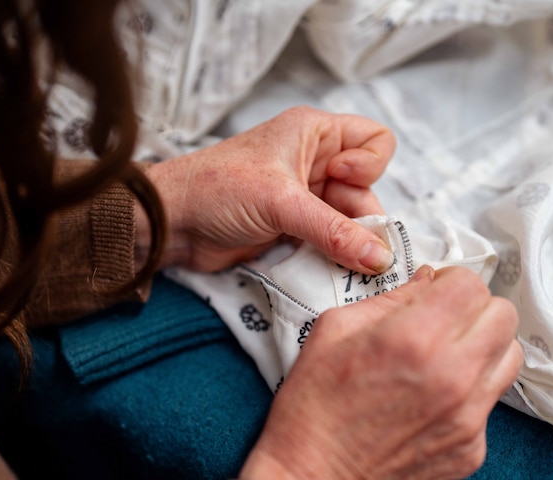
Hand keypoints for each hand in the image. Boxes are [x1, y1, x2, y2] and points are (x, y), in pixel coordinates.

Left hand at [141, 107, 396, 274]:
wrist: (171, 223)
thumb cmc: (217, 190)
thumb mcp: (281, 203)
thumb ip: (334, 232)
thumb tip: (381, 257)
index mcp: (315, 134)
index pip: (374, 141)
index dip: (369, 165)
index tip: (341, 183)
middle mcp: (315, 162)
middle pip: (366, 190)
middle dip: (364, 220)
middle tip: (360, 250)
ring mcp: (306, 198)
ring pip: (351, 221)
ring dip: (352, 245)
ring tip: (347, 267)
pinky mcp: (295, 229)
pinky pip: (331, 243)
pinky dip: (336, 258)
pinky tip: (333, 273)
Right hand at [239, 266, 522, 479]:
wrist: (314, 476)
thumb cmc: (315, 401)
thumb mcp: (337, 328)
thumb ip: (391, 298)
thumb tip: (430, 281)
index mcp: (414, 337)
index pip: (471, 285)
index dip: (452, 282)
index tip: (436, 293)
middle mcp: (452, 375)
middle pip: (504, 316)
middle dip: (475, 310)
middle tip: (446, 321)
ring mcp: (468, 417)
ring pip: (511, 357)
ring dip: (484, 348)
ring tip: (448, 357)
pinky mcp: (473, 448)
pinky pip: (491, 402)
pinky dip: (470, 394)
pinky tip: (434, 401)